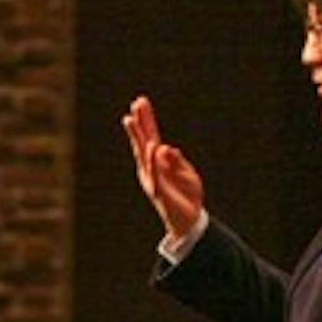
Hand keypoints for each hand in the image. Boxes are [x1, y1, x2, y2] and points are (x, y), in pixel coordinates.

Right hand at [122, 96, 205, 237]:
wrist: (189, 220)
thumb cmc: (187, 195)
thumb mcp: (185, 172)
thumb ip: (176, 160)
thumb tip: (166, 147)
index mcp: (159, 161)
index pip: (151, 136)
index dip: (147, 119)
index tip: (140, 101)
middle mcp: (151, 168)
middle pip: (144, 141)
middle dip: (139, 123)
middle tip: (134, 105)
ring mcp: (152, 179)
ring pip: (144, 154)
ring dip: (138, 136)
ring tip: (132, 120)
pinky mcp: (159, 191)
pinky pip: (155, 173)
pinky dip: (153, 161)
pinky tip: (152, 146)